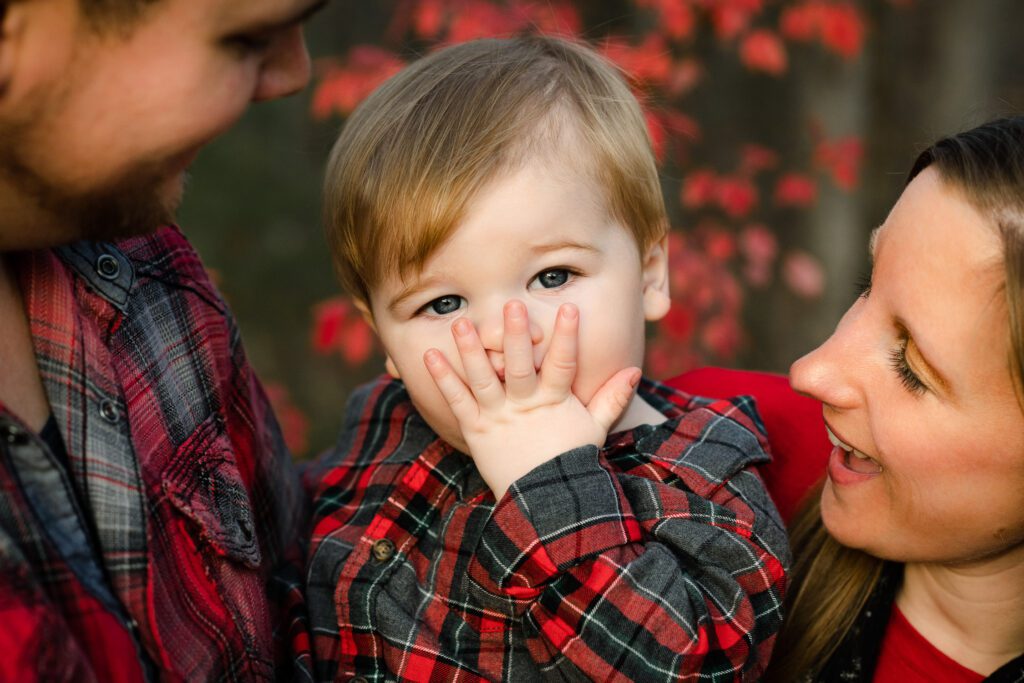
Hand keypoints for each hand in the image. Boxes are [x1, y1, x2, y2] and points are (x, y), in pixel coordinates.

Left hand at [423, 300, 640, 497]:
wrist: (542, 502)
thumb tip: (634, 371)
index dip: (567, 337)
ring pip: (483, 379)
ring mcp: (498, 417)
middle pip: (520, 366)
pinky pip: (457, 401)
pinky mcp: (475, 430)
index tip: (569, 308)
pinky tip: (430, 355)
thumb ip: (612, 398)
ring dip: (470, 350)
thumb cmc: (569, 460)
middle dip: (516, 336)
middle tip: (511, 305)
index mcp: (554, 403)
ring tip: (460, 323)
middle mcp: (524, 406)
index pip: (563, 364)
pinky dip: (443, 379)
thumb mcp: (594, 429)